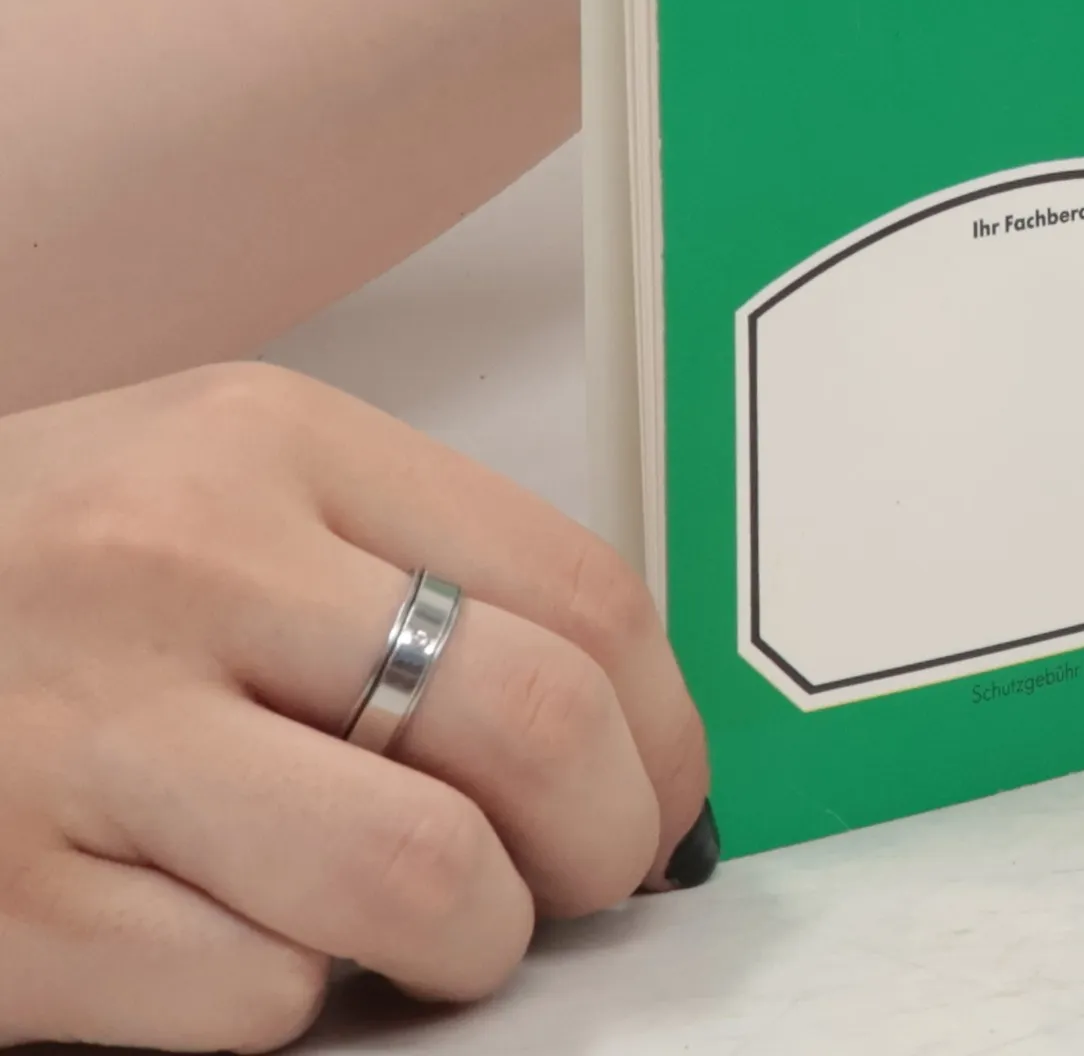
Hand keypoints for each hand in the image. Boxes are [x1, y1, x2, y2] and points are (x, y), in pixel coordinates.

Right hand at [0, 364, 709, 1051]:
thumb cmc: (52, 562)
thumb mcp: (232, 486)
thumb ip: (416, 568)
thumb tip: (618, 728)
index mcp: (272, 442)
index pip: (576, 591)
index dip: (663, 725)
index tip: (662, 790)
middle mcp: (184, 565)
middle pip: (527, 725)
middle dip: (609, 839)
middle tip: (594, 877)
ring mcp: (82, 738)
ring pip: (418, 880)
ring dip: (476, 940)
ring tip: (449, 929)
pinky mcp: (6, 908)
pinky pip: (260, 996)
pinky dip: (299, 996)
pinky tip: (252, 939)